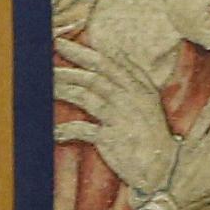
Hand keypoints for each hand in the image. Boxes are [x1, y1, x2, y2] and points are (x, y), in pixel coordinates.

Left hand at [54, 36, 177, 196]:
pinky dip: (66, 130)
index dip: (82, 52)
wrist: (162, 166)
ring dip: (64, 90)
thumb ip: (134, 74)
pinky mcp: (111, 138)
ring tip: (46, 86)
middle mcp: (130, 98)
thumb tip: (118, 49)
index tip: (61, 43)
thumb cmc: (150, 132)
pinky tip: (54, 131)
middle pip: (94, 77)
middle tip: (46, 62)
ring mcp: (120, 118)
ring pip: (86, 97)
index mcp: (138, 87)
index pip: (107, 63)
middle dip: (69, 68)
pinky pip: (83, 129)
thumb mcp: (148, 98)